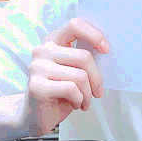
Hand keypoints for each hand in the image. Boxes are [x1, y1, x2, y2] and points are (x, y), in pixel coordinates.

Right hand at [18, 18, 109, 136]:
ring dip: (88, 93)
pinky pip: (71, 89)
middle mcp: (43, 50)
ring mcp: (37, 67)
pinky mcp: (36, 86)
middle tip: (98, 91)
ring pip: (79, 76)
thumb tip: (105, 51)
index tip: (106, 50)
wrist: (35, 115)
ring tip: (86, 101)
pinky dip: (79, 100)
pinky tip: (75, 104)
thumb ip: (83, 58)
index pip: (75, 25)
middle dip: (96, 78)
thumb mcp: (73, 69)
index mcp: (53, 40)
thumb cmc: (61, 90)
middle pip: (83, 56)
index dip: (94, 35)